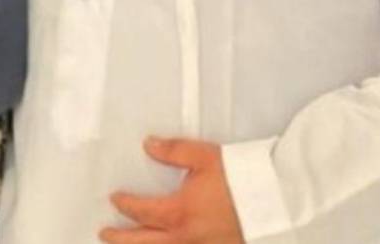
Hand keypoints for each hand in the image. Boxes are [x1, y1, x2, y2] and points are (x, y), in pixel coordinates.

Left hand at [100, 136, 245, 243]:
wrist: (275, 202)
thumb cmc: (241, 178)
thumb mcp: (204, 157)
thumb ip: (174, 151)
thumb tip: (149, 145)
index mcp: (179, 213)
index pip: (141, 212)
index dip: (125, 205)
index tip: (115, 199)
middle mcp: (187, 237)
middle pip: (145, 242)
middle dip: (122, 239)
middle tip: (105, 234)